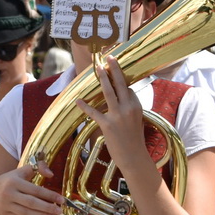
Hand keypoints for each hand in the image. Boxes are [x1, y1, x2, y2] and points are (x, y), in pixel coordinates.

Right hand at [0, 159, 64, 214]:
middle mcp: (9, 194)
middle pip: (31, 203)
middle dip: (47, 208)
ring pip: (27, 213)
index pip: (35, 190)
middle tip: (60, 210)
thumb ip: (38, 167)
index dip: (50, 195)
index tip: (61, 199)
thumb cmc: (10, 181)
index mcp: (14, 181)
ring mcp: (6, 206)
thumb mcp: (22, 171)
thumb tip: (51, 174)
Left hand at [72, 57, 153, 183]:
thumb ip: (130, 109)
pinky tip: (78, 100)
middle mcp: (128, 108)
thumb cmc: (134, 140)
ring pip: (108, 92)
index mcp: (137, 106)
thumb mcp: (137, 121)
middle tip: (109, 57)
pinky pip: (94, 112)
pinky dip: (85, 106)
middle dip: (114, 69)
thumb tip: (124, 99)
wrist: (134, 158)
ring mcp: (118, 116)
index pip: (128, 89)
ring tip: (98, 68)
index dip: (121, 83)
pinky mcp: (107, 125)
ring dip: (102, 78)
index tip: (115, 72)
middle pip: (120, 84)